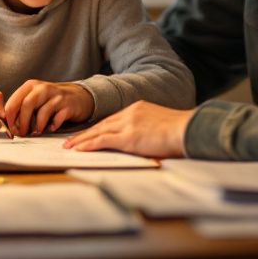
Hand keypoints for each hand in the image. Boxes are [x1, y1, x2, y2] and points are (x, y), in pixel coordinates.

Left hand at [5, 80, 93, 135]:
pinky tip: (50, 128)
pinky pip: (57, 119)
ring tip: (36, 132)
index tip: (10, 128)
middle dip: (22, 123)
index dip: (10, 118)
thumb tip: (9, 124)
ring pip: (42, 113)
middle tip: (22, 133)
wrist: (77, 96)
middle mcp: (43, 88)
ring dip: (37, 127)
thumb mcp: (34, 98)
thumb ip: (21, 107)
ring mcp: (57, 96)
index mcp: (31, 86)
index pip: (14, 101)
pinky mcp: (68, 105)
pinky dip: (52, 126)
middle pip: (27, 105)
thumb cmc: (50, 100)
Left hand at [62, 101, 192, 157]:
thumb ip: (148, 129)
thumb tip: (144, 139)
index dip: (98, 128)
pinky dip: (88, 145)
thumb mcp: (161, 125)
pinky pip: (103, 141)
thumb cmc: (181, 131)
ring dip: (81, 140)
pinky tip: (78, 150)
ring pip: (98, 132)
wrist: (189, 129)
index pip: (113, 119)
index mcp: (138, 108)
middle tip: (70, 141)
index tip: (87, 134)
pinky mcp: (129, 137)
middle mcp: (130, 113)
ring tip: (68, 147)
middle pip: (101, 124)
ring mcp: (128, 124)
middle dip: (84, 133)